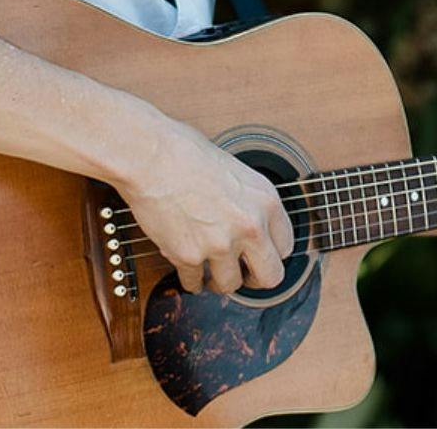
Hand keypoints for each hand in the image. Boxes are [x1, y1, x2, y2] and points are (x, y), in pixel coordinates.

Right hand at [114, 119, 294, 295]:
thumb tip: (246, 221)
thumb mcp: (234, 170)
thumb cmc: (185, 151)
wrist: (151, 156)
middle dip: (255, 278)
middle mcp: (250, 227)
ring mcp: (220, 244)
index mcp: (266, 201)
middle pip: (270, 277)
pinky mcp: (189, 256)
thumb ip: (247, 201)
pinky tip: (187, 270)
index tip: (259, 254)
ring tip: (210, 271)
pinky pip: (194, 283)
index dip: (270, 252)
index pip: (286, 246)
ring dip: (218, 280)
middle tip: (243, 273)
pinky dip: (190, 280)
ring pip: (230, 285)